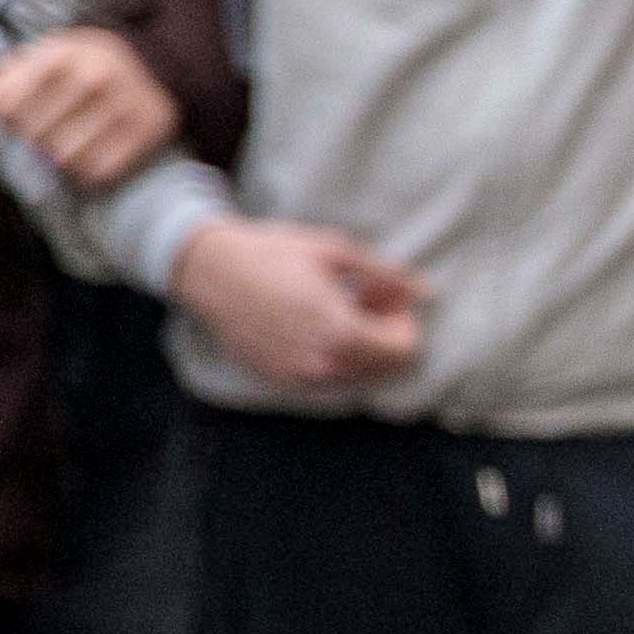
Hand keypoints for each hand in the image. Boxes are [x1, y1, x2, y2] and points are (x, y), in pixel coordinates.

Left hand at [0, 24, 181, 191]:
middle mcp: (98, 74)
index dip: (4, 115)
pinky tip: (97, 146)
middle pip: (33, 134)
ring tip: (73, 133)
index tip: (13, 108)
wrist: (148, 64)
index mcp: (62, 51)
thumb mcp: (30, 65)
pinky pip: (97, 171)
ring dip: (60, 154)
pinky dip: (90, 167)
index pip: (7, 104)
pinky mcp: (149, 129)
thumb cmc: (70, 69)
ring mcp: (128, 102)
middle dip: (34, 133)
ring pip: (64, 157)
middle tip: (52, 118)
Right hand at [171, 216, 429, 393]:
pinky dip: (335, 359)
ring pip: (356, 378)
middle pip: (385, 369)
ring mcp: (295, 378)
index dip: (404, 321)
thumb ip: (387, 275)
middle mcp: (319, 365)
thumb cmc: (272, 254)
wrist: (208, 270)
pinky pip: (325, 381)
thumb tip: (425, 292)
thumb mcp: (336, 252)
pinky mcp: (277, 380)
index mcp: (339, 333)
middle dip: (387, 335)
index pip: (404, 351)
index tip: (386, 295)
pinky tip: (318, 327)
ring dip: (362, 349)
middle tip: (368, 299)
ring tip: (342, 310)